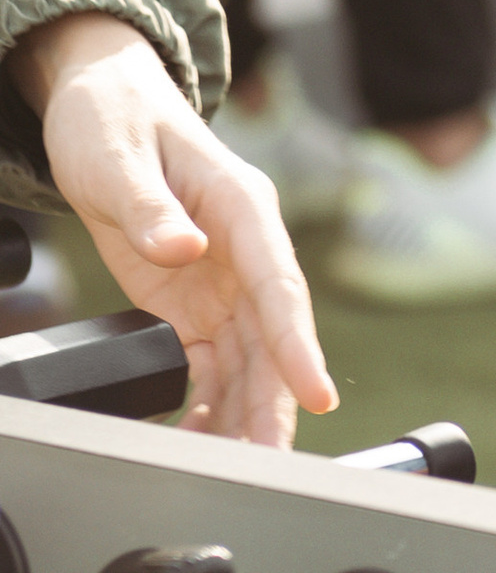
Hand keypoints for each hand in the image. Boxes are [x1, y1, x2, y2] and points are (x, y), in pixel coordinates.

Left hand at [10, 15, 335, 446]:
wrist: (101, 105)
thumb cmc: (114, 117)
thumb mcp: (118, 156)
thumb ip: (149, 205)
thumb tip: (183, 248)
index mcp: (242, 208)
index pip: (279, 284)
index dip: (299, 343)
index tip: (316, 392)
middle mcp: (245, 251)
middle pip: (272, 339)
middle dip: (274, 403)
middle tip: (269, 462)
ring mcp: (223, 281)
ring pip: (247, 362)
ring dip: (243, 414)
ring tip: (233, 467)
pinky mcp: (194, 302)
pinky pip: (210, 365)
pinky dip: (207, 404)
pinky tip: (199, 439)